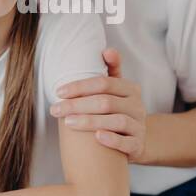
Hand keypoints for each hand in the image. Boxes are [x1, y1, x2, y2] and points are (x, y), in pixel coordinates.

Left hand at [50, 47, 147, 161]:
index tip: (58, 92)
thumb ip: (111, 70)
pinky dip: (112, 139)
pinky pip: (127, 142)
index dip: (80, 86)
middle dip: (77, 105)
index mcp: (131, 89)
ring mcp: (139, 126)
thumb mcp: (115, 91)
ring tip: (68, 122)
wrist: (135, 141)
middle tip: (55, 110)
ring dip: (90, 121)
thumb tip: (107, 50)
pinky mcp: (138, 145)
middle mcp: (138, 106)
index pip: (104, 83)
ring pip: (117, 121)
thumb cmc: (117, 111)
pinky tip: (97, 137)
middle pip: (106, 102)